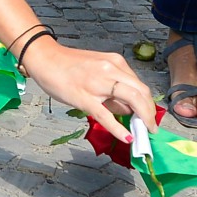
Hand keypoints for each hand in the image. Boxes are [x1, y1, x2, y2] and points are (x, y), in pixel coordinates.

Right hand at [21, 38, 155, 141]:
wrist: (45, 58)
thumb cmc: (69, 66)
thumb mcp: (98, 70)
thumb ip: (113, 88)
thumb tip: (128, 109)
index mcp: (115, 62)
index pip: (139, 84)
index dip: (148, 103)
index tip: (151, 116)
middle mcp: (110, 70)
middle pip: (141, 92)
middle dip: (150, 112)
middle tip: (152, 127)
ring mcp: (98, 83)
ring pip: (130, 100)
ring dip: (142, 118)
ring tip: (144, 132)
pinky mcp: (84, 97)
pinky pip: (106, 115)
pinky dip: (119, 128)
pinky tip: (127, 138)